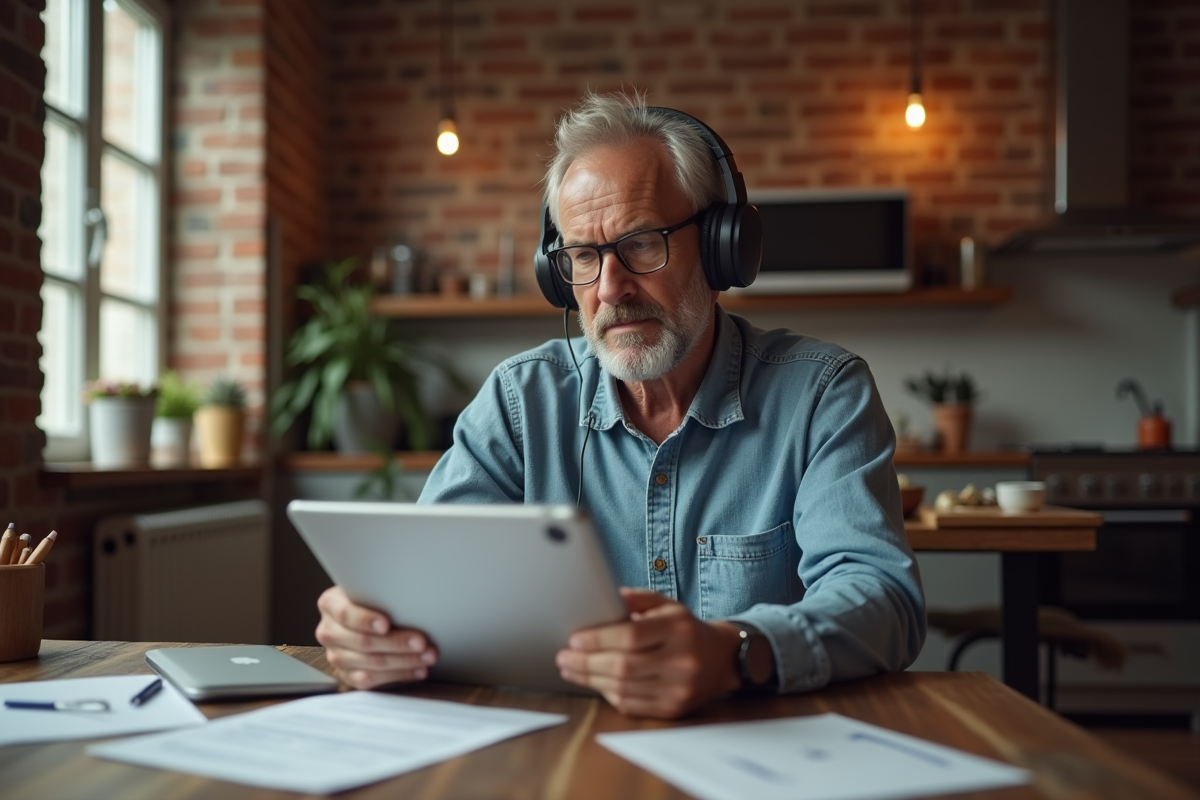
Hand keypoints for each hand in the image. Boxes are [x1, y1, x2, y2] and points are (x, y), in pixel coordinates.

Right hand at [315, 585, 437, 689]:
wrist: (361, 616)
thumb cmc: (372, 598)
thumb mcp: (371, 588)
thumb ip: (382, 593)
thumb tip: (412, 596)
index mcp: (330, 604)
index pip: (346, 614)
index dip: (366, 620)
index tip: (386, 624)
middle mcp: (328, 631)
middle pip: (362, 642)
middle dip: (396, 643)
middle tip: (422, 642)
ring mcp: (335, 655)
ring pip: (370, 664)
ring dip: (404, 661)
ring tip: (427, 656)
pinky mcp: (347, 675)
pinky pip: (372, 680)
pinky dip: (399, 675)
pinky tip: (417, 670)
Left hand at [555, 587, 742, 717]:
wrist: (722, 659)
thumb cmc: (686, 629)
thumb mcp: (668, 605)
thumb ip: (640, 598)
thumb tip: (610, 595)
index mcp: (678, 629)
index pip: (630, 636)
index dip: (598, 639)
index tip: (574, 638)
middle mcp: (681, 660)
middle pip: (622, 666)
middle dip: (586, 663)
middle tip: (563, 657)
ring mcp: (678, 688)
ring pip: (623, 689)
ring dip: (591, 680)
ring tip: (571, 670)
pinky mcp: (674, 709)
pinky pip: (632, 705)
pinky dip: (608, 694)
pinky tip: (595, 683)